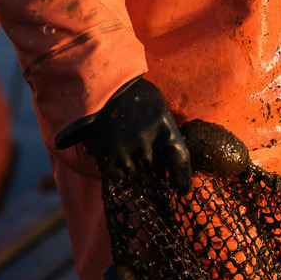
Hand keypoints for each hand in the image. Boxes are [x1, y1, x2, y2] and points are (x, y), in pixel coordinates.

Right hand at [57, 79, 191, 192]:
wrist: (97, 89)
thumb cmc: (132, 93)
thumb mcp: (157, 103)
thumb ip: (167, 126)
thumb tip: (173, 150)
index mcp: (164, 127)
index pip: (179, 160)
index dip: (182, 177)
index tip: (183, 190)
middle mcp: (147, 143)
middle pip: (156, 166)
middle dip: (152, 158)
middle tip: (141, 138)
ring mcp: (127, 152)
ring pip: (136, 170)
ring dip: (133, 160)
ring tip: (124, 137)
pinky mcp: (108, 160)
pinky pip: (119, 174)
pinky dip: (117, 165)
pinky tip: (113, 145)